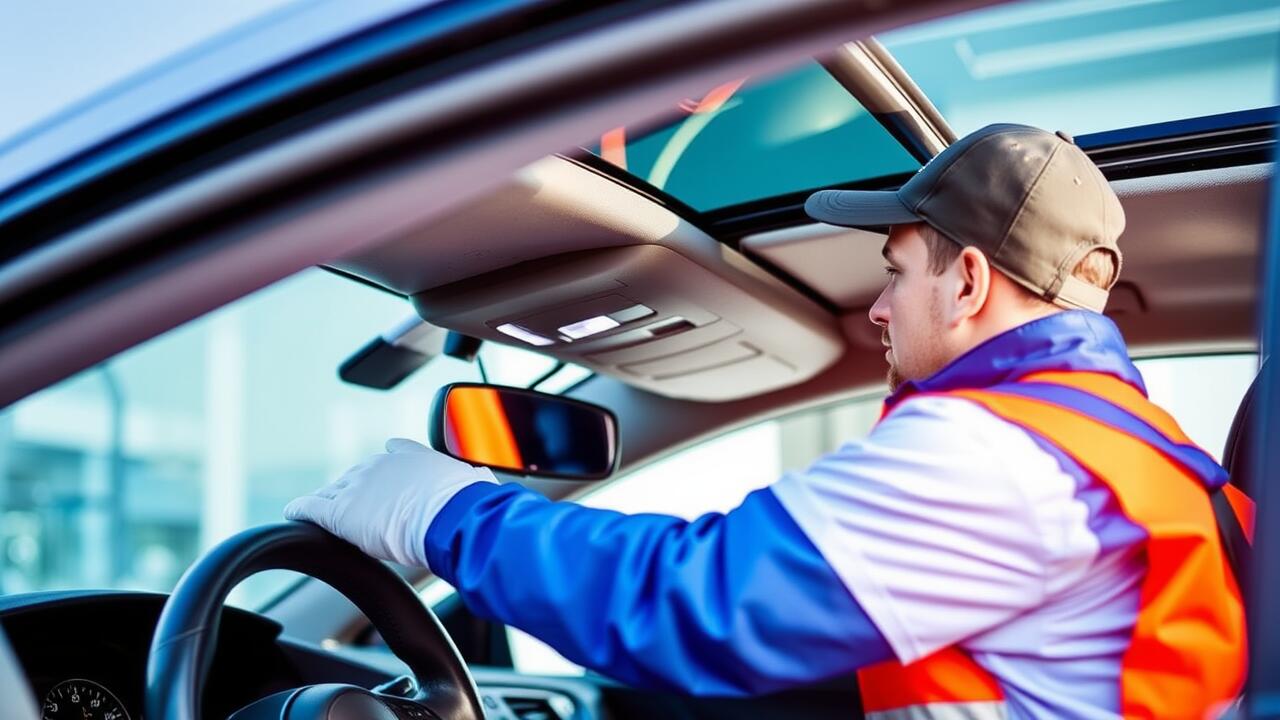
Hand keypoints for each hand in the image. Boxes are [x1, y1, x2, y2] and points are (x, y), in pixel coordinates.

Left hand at [285, 438, 495, 567]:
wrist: (452, 516)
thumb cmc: (470, 504)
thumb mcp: (476, 483)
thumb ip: (474, 479)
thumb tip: (485, 479)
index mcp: (415, 457)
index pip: (393, 452)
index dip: (387, 466)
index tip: (385, 475)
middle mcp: (383, 465)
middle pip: (359, 475)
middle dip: (355, 490)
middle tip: (358, 509)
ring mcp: (358, 486)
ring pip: (334, 491)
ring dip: (329, 502)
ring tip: (320, 513)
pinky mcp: (339, 511)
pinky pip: (311, 507)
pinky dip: (300, 510)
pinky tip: (293, 514)